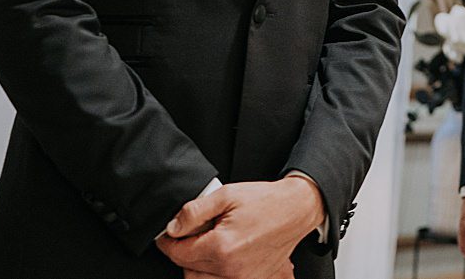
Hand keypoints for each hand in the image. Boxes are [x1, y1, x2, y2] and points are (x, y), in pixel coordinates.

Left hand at [157, 176, 324, 278]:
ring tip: (206, 246)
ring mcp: (243, 277)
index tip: (167, 235)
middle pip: (187, 270)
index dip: (167, 242)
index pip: (178, 253)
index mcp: (222, 247)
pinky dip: (214, 273)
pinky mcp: (252, 278)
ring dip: (196, 266)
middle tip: (190, 236)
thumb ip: (193, 212)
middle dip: (182, 253)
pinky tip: (220, 256)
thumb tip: (173, 227)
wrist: (297, 209)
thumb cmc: (267, 201)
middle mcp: (231, 268)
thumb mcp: (226, 195)